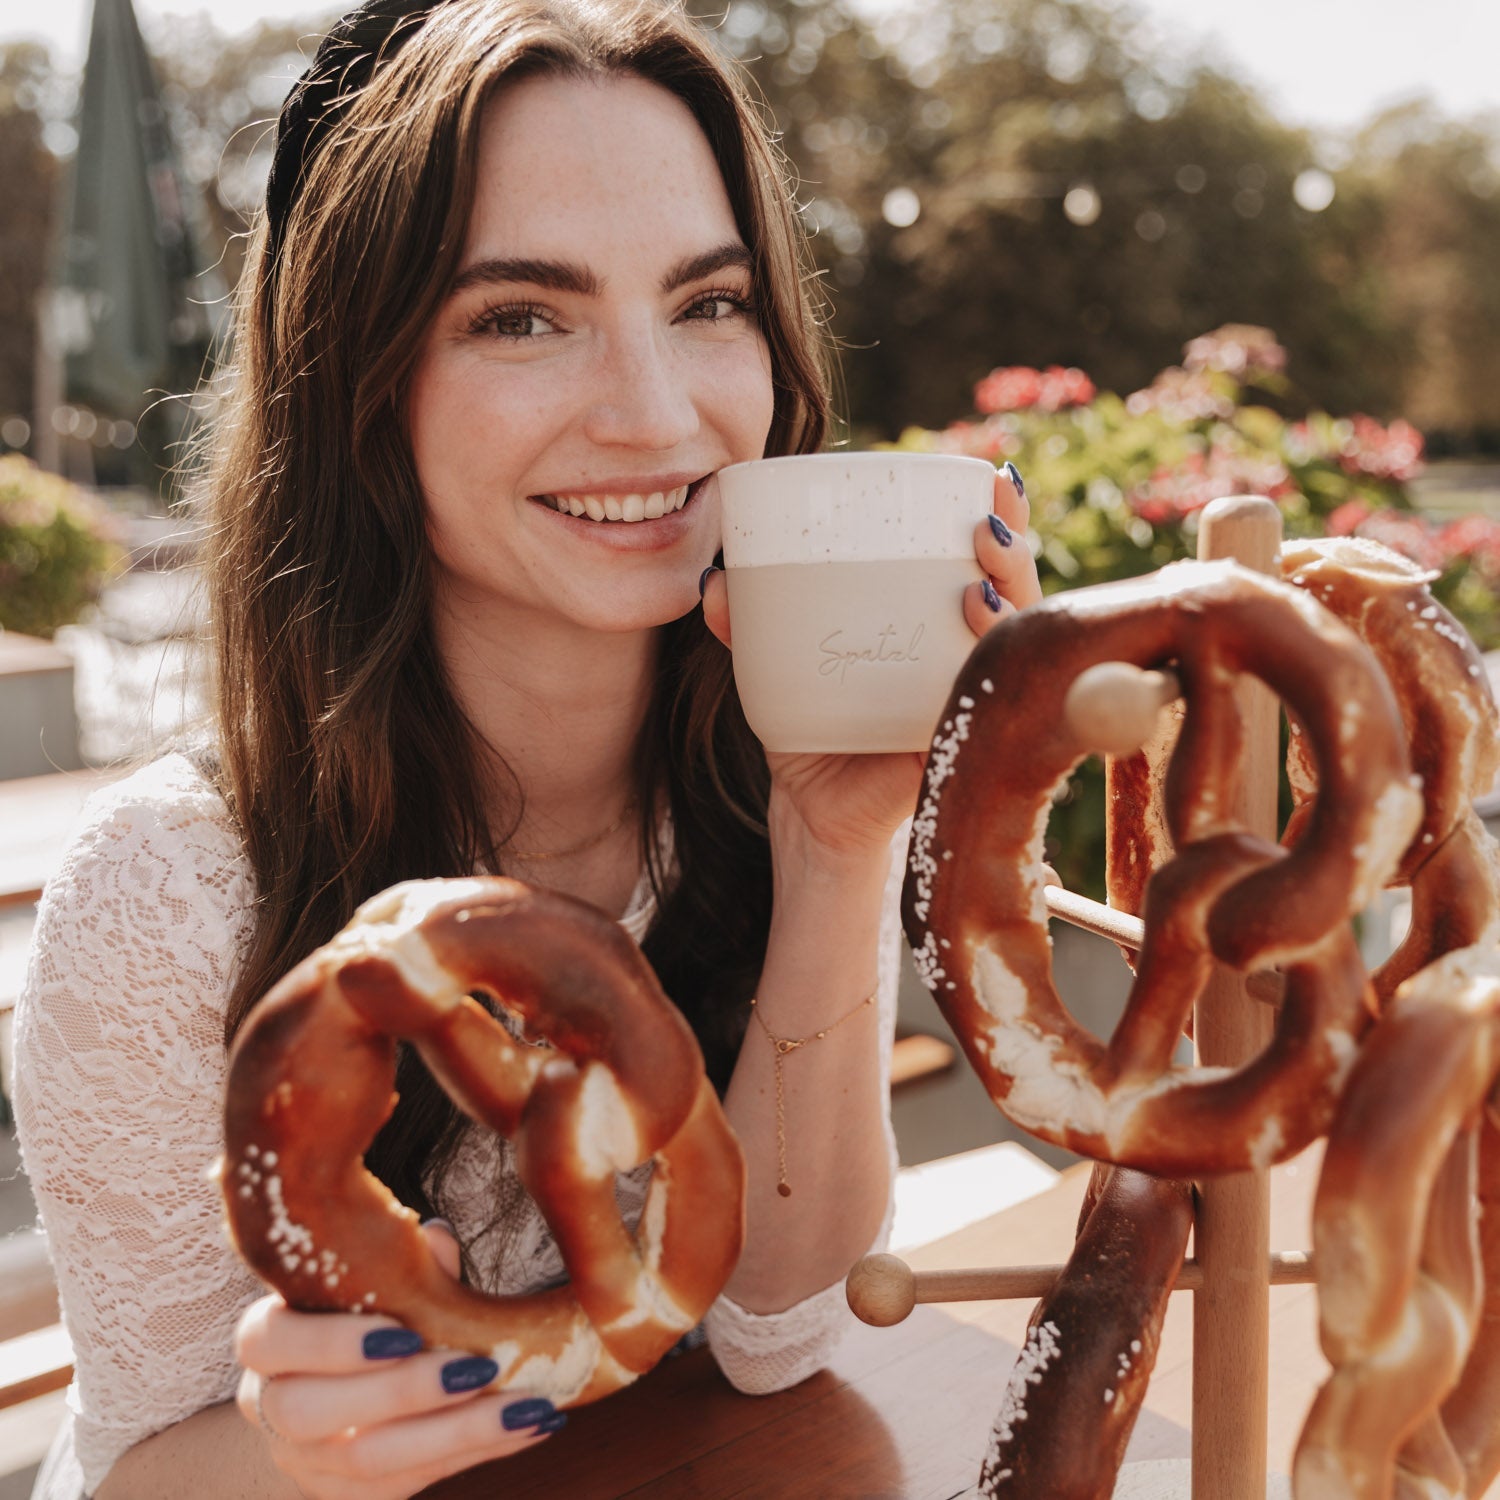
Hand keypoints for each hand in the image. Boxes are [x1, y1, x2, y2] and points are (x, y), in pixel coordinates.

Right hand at [234, 1223, 562, 1499]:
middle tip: (479, 1369)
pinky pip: (401, 1487)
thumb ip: (406, 1261)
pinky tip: (526, 1425)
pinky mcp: (341, 1495)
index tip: (408, 1333)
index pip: (268, 1342)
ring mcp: (300, 1458)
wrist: (372, 1363)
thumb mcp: (386, 1272)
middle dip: (401, 1392)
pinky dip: (473, 1453)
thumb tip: (436, 1241)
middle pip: (310, 1413)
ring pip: (363, 1460)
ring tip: (524, 1406)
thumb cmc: (379, 1301)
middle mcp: (267, 1403)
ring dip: (456, 1433)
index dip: (333, 1343)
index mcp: (266, 1336)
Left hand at [698, 461, 1042, 860]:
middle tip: (988, 514)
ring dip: (1012, 597)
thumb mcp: (776, 667)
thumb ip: (746, 625)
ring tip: (981, 578)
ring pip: (1017, 639)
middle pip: (1014, 590)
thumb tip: (714, 580)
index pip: (982, 563)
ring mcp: (970, 696)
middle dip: (1015, 544)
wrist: (812, 813)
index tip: (990, 477)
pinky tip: (978, 624)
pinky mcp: (961, 738)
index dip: (1000, 518)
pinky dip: (987, 659)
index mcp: (935, 626)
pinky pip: (989, 699)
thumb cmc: (809, 734)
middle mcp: (964, 654)